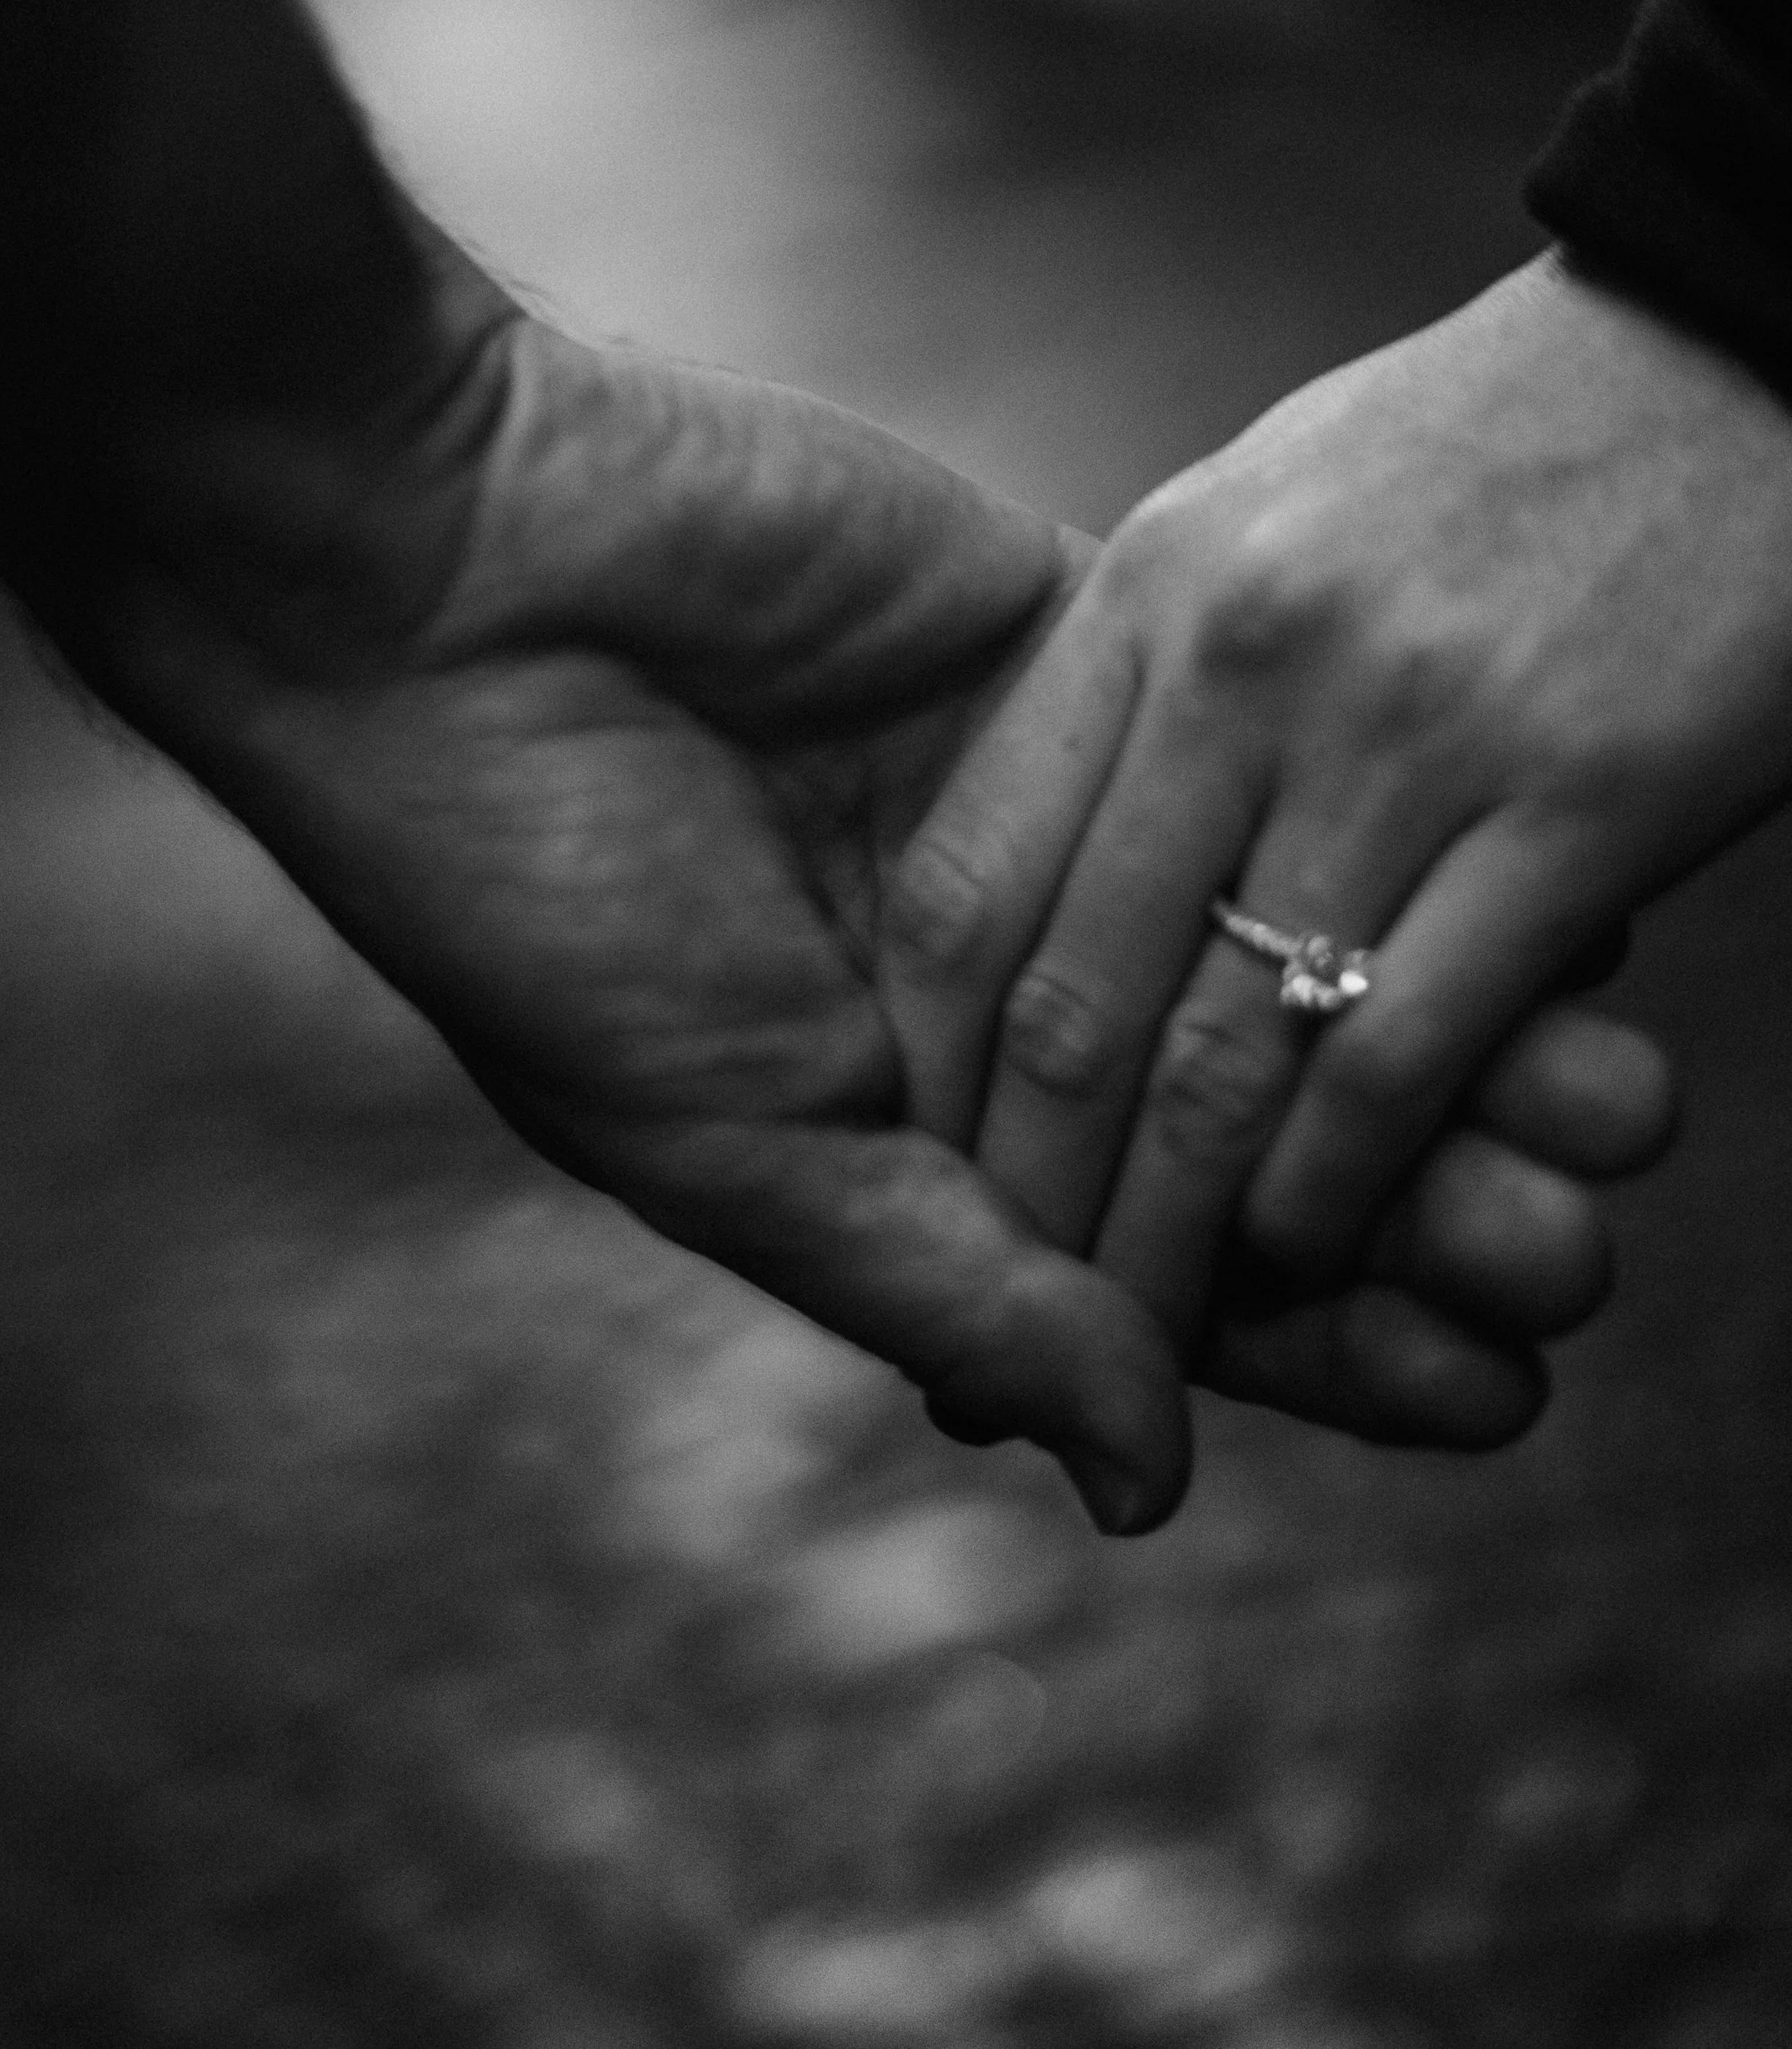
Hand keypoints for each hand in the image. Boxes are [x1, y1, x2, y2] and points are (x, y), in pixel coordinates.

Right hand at [96, 311, 1674, 1527]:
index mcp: (887, 1126)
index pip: (1139, 1268)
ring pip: (1282, 943)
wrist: (446, 575)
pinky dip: (1381, 825)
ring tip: (1615, 1110)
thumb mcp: (725, 1131)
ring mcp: (1032, 813)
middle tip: (1578, 1259)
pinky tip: (1523, 885)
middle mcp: (982, 984)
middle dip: (1412, 1198)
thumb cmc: (530, 881)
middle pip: (1247, 1118)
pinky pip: (1260, 756)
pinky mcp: (1068, 648)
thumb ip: (955, 1287)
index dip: (1312, 1340)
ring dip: (1438, 1025)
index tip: (1491, 1397)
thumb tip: (1156, 1487)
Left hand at [885, 253, 1790, 1343]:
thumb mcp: (1257, 519)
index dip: (923, 1062)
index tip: (911, 1174)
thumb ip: (1140, 679)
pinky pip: (1405, 1049)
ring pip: (1228, 1055)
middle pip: (1076, 996)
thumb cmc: (1474, 454)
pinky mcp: (1576, 804)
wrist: (1722, 348)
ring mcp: (1409, 734)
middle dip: (1027, 1196)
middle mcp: (1249, 666)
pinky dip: (1337, 1186)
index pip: (970, 875)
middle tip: (1005, 1325)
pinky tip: (1306, 1251)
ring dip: (1171, 1234)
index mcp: (1152, 593)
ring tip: (1135, 1340)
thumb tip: (1044, 858)